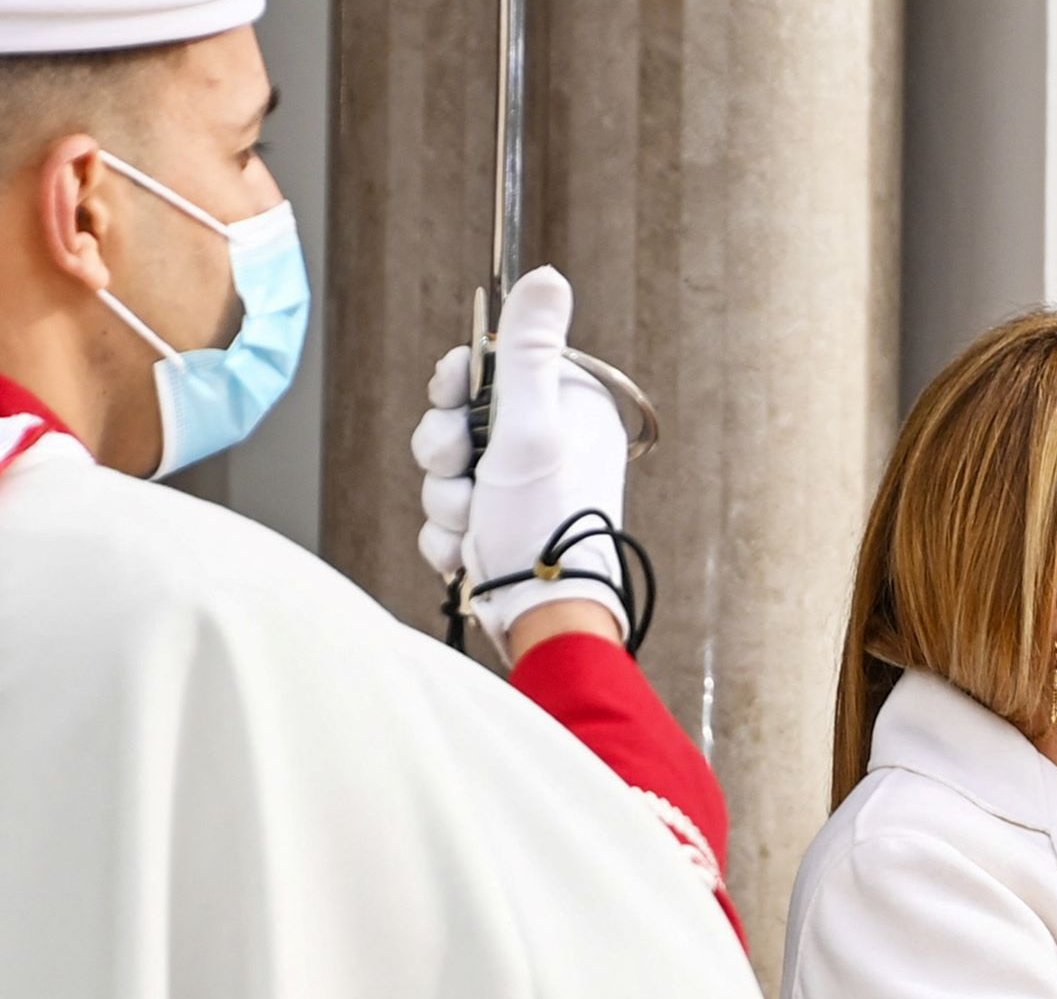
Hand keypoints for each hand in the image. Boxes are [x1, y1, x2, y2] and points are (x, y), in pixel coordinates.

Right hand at [411, 265, 628, 660]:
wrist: (542, 615)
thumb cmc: (544, 524)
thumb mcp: (532, 427)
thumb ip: (528, 351)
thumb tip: (548, 276)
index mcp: (564, 408)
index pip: (486, 367)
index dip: (455, 387)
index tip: (452, 400)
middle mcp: (545, 444)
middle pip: (455, 420)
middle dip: (446, 456)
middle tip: (464, 475)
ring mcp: (519, 488)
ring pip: (444, 471)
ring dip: (447, 502)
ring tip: (475, 525)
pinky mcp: (498, 527)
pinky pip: (447, 514)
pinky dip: (451, 535)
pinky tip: (472, 554)